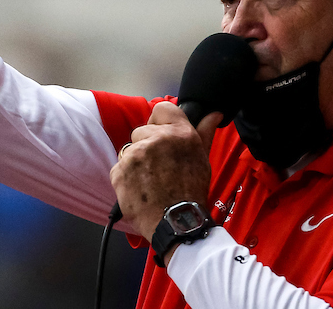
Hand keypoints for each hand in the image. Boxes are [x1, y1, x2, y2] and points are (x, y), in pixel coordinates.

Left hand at [109, 104, 221, 240]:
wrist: (176, 224)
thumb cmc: (191, 192)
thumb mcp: (202, 160)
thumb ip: (204, 132)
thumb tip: (213, 113)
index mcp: (179, 133)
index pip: (162, 108)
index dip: (160, 121)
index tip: (161, 134)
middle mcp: (157, 139)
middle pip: (142, 130)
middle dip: (147, 146)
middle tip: (160, 167)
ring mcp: (136, 154)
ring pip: (129, 149)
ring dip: (136, 161)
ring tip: (150, 180)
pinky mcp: (120, 170)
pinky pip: (119, 167)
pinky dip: (126, 177)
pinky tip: (139, 189)